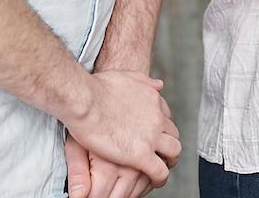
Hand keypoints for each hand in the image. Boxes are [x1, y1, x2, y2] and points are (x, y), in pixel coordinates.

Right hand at [63, 71, 180, 187]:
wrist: (85, 100)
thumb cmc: (96, 88)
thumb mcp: (127, 76)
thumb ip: (144, 81)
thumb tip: (159, 84)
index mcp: (153, 100)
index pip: (166, 118)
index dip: (162, 129)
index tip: (156, 136)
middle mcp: (156, 117)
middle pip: (173, 135)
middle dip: (169, 145)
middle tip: (162, 155)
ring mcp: (151, 136)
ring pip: (173, 152)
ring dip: (169, 161)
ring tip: (160, 170)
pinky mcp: (141, 154)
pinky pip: (159, 171)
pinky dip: (160, 178)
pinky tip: (154, 182)